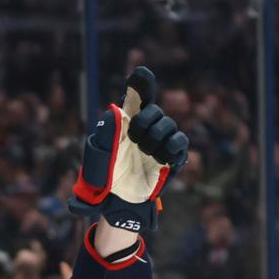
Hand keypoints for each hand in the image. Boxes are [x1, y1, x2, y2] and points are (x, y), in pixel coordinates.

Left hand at [69, 66, 188, 234]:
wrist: (115, 203)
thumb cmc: (102, 180)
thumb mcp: (98, 158)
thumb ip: (104, 134)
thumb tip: (115, 111)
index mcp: (125, 123)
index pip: (136, 95)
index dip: (141, 82)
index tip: (141, 74)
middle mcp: (144, 129)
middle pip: (153, 109)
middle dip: (145, 121)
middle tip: (134, 139)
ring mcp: (159, 142)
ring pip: (168, 124)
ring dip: (156, 137)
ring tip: (144, 152)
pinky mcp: (171, 158)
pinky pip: (180, 142)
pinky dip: (172, 146)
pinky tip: (161, 156)